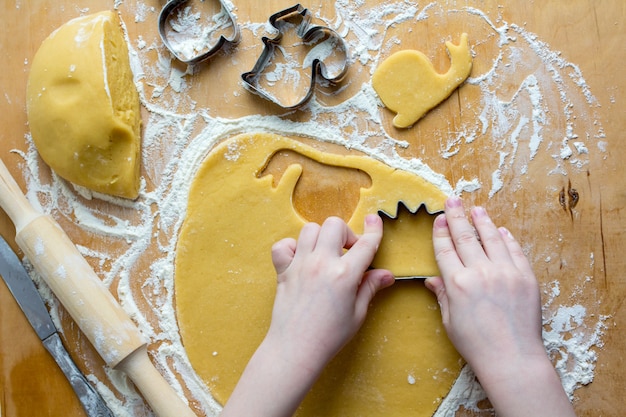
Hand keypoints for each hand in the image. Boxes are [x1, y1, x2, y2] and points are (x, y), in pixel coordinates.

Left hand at [269, 214, 394, 367]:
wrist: (295, 349)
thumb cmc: (329, 336)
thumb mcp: (357, 313)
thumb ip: (370, 288)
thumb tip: (386, 275)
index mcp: (345, 275)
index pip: (365, 243)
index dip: (374, 229)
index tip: (374, 220)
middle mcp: (322, 263)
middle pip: (334, 225)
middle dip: (345, 233)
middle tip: (347, 252)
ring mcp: (300, 265)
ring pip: (310, 229)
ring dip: (321, 237)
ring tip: (325, 254)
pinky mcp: (283, 270)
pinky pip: (283, 245)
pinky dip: (291, 247)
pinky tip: (300, 260)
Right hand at [425, 196, 574, 416]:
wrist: (512, 358)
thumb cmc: (476, 344)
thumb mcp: (450, 320)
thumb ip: (442, 295)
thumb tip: (432, 280)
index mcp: (457, 283)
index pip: (445, 249)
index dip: (441, 232)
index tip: (439, 218)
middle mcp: (480, 272)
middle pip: (466, 237)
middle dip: (457, 217)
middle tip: (453, 200)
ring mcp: (505, 273)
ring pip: (492, 239)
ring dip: (483, 222)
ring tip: (477, 209)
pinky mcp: (526, 277)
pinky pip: (515, 251)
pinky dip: (507, 239)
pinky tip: (502, 231)